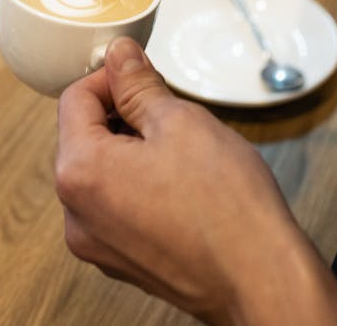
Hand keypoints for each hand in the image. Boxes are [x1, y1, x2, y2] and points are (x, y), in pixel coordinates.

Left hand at [56, 37, 336, 324]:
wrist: (261, 278)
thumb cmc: (226, 209)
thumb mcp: (179, 121)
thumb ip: (138, 84)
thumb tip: (120, 57)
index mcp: (80, 173)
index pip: (75, 99)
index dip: (110, 77)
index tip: (137, 73)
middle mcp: (77, 214)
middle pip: (85, 136)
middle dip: (123, 114)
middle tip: (166, 110)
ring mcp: (98, 243)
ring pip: (103, 171)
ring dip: (132, 148)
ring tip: (179, 151)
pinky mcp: (122, 259)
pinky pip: (117, 204)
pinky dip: (139, 183)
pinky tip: (179, 183)